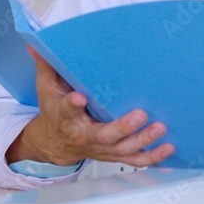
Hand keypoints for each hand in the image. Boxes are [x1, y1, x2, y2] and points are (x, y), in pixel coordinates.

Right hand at [5, 46, 173, 167]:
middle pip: (104, 134)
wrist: (53, 143)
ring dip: (143, 141)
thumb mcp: (46, 88)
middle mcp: (85, 135)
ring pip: (123, 149)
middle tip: (140, 115)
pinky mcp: (113, 154)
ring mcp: (101, 148)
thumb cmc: (55, 112)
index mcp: (66, 117)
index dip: (72, 105)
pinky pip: (133, 160)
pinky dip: (151, 157)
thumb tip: (36, 43)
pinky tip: (168, 149)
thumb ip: (47, 66)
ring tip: (160, 129)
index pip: (67, 110)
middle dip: (122, 127)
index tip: (79, 97)